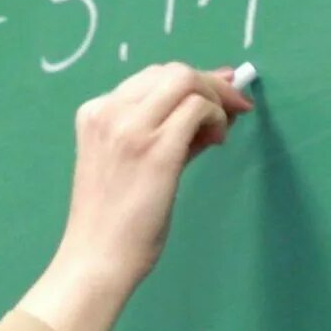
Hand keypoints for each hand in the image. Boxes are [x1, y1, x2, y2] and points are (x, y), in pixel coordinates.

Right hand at [17, 64, 253, 330]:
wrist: (97, 258)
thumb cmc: (113, 222)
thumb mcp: (131, 165)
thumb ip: (165, 135)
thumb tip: (211, 110)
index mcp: (96, 113)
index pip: (150, 79)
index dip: (190, 82)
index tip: (217, 92)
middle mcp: (110, 112)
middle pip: (171, 72)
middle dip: (210, 83)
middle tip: (234, 104)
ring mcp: (132, 127)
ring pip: (187, 81)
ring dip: (216, 97)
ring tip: (223, 127)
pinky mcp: (157, 148)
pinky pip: (198, 109)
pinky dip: (217, 117)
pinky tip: (218, 140)